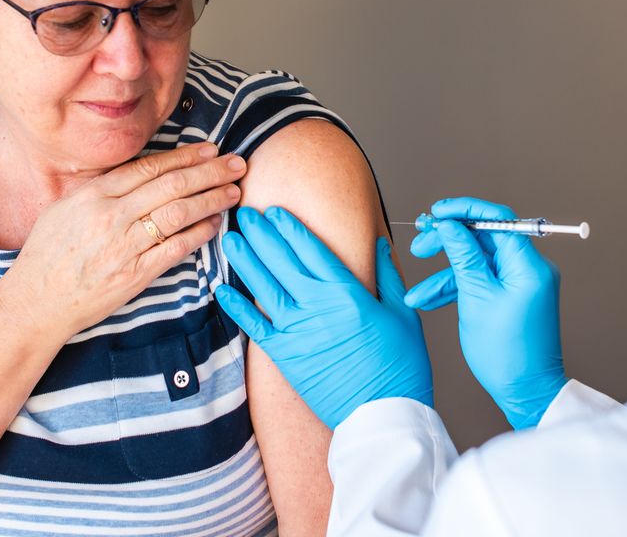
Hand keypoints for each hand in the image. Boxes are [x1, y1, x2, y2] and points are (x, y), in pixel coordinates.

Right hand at [0, 143, 246, 337]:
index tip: (210, 149)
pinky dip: (200, 234)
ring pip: (179, 213)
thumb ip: (101, 189)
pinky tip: (216, 223)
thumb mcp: (64, 208)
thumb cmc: (49, 254)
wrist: (36, 302)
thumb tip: (139, 173)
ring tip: (234, 190)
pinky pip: (176, 249)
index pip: (150, 167)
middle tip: (236, 163)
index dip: (185, 156)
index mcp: (94, 195)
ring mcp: (124, 246)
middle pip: (172, 185)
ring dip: (212, 199)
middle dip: (210, 172)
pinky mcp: (135, 275)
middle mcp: (111, 216)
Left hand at [215, 207, 432, 428]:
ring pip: (264, 286)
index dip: (291, 227)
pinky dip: (237, 307)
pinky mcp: (285, 356)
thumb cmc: (400, 368)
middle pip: (282, 260)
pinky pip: (255, 326)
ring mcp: (298, 331)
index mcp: (348, 293)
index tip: (276, 210)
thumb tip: (379, 243)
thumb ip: (389, 277)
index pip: (312, 249)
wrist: (383, 416)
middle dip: (262, 234)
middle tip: (244, 212)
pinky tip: (221, 289)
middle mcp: (317, 307)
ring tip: (231, 238)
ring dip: (246, 260)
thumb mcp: (404, 315)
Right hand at [404, 197, 566, 428]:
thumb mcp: (476, 297)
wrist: (526, 391)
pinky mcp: (511, 295)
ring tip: (417, 290)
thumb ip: (462, 255)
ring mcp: (520, 282)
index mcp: (528, 264)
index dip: (464, 210)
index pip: (497, 218)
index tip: (437, 212)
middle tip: (419, 244)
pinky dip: (456, 288)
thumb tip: (450, 225)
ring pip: (477, 261)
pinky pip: (481, 280)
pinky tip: (428, 301)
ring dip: (445, 272)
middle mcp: (529, 268)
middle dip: (448, 240)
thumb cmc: (507, 352)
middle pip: (483, 237)